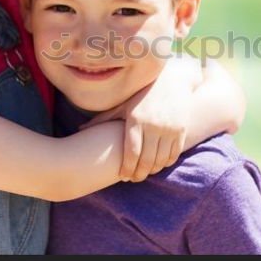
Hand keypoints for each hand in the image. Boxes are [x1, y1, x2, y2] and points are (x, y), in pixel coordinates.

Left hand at [82, 63, 197, 181]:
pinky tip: (159, 164)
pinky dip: (166, 163)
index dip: (126, 169)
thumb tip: (80, 129)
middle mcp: (154, 125)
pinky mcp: (181, 129)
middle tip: (134, 179)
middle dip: (139, 174)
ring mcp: (169, 128)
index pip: (131, 153)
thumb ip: (103, 119)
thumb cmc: (142, 95)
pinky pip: (174, 154)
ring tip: (145, 173)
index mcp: (136, 120)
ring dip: (153, 170)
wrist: (172, 81)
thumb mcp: (123, 105)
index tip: (123, 177)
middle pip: (146, 160)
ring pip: (161, 160)